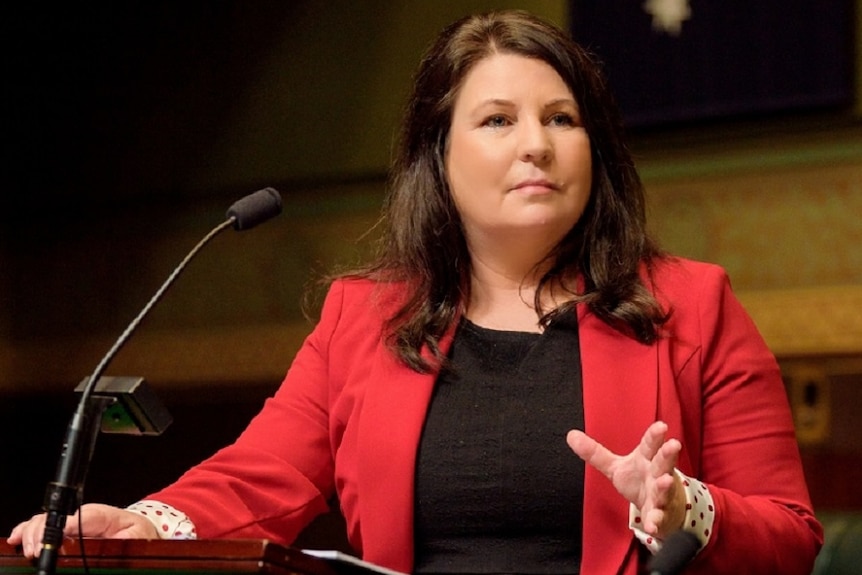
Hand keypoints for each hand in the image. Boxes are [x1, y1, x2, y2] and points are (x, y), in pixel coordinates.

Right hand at [7, 504, 158, 557]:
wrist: (138, 528)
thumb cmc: (136, 531)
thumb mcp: (135, 536)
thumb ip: (121, 541)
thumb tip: (108, 545)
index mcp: (102, 515)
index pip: (80, 517)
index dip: (64, 527)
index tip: (55, 539)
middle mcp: (83, 515)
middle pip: (57, 518)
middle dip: (42, 531)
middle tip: (36, 550)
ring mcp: (73, 520)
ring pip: (45, 520)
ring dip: (32, 532)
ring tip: (28, 547)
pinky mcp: (66, 528)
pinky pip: (44, 526)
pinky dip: (28, 530)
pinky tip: (18, 538)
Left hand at [567, 420, 686, 538]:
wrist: (660, 509)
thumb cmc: (639, 481)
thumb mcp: (616, 466)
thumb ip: (595, 453)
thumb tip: (570, 435)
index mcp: (646, 459)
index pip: (650, 444)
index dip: (654, 435)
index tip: (660, 426)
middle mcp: (656, 474)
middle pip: (663, 462)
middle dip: (667, 454)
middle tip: (674, 444)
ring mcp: (661, 494)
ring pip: (664, 488)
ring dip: (665, 485)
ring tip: (666, 481)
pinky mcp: (659, 514)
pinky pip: (658, 518)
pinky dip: (655, 521)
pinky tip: (652, 525)